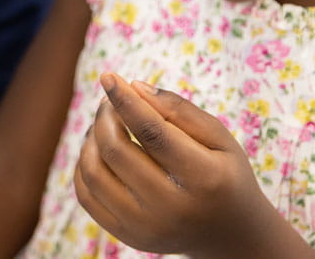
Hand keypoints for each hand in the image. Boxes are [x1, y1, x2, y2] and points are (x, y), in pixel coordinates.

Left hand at [74, 73, 278, 255]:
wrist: (229, 233)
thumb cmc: (223, 174)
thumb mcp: (219, 139)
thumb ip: (179, 110)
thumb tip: (133, 86)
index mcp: (205, 181)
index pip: (153, 133)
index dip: (126, 101)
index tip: (108, 77)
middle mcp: (173, 209)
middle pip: (117, 150)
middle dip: (106, 116)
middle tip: (110, 103)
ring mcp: (147, 228)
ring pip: (94, 171)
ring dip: (91, 138)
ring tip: (106, 125)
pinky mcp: (127, 237)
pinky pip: (86, 195)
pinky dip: (84, 164)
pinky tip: (99, 151)